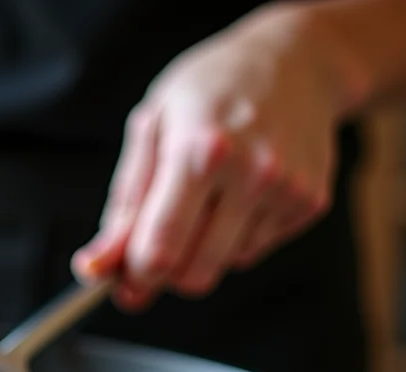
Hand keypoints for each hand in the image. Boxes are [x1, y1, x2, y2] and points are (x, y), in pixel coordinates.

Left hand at [71, 7, 353, 310]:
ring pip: (225, 266)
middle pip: (195, 273)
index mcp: (200, 151)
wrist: (296, 59)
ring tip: (205, 197)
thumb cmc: (209, 90)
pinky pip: (255, 250)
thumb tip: (94, 268)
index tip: (123, 278)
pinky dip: (235, 237)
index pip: (160, 249)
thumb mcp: (152, 128)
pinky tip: (238, 193)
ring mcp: (287, 190)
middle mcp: (252, 173)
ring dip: (202, 250)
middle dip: (166, 274)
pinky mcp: (310, 202)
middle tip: (154, 248)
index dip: (134, 276)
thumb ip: (124, 205)